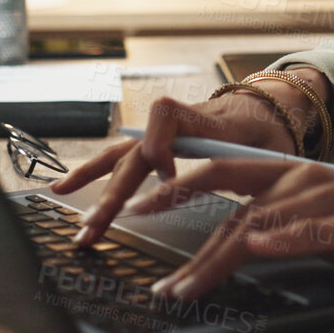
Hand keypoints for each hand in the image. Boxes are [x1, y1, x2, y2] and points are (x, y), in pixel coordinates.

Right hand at [52, 88, 307, 245]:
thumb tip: (240, 181)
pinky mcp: (154, 146)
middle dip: (113, 190)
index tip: (167, 176)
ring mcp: (161, 134)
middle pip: (135, 150)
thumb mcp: (271, 143)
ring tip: (62, 202)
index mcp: (206, 118)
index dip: (161, 146)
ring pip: (120, 155)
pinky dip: (92, 172)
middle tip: (96, 225)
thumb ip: (252, 158)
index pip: (169, 118)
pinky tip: (64, 187)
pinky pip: (118, 158)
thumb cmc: (270, 129)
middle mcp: (175, 124)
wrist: (266, 107)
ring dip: (93, 183)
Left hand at [118, 159, 333, 301]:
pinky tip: (253, 249)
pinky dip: (277, 240)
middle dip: (178, 216)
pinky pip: (304, 231)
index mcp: (291, 172)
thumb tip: (234, 245)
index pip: (222, 177)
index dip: (178, 191)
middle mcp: (301, 177)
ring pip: (254, 223)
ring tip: (183, 288)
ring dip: (212, 259)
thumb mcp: (316, 224)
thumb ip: (277, 225)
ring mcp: (324, 198)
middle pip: (227, 196)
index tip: (138, 209)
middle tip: (143, 243)